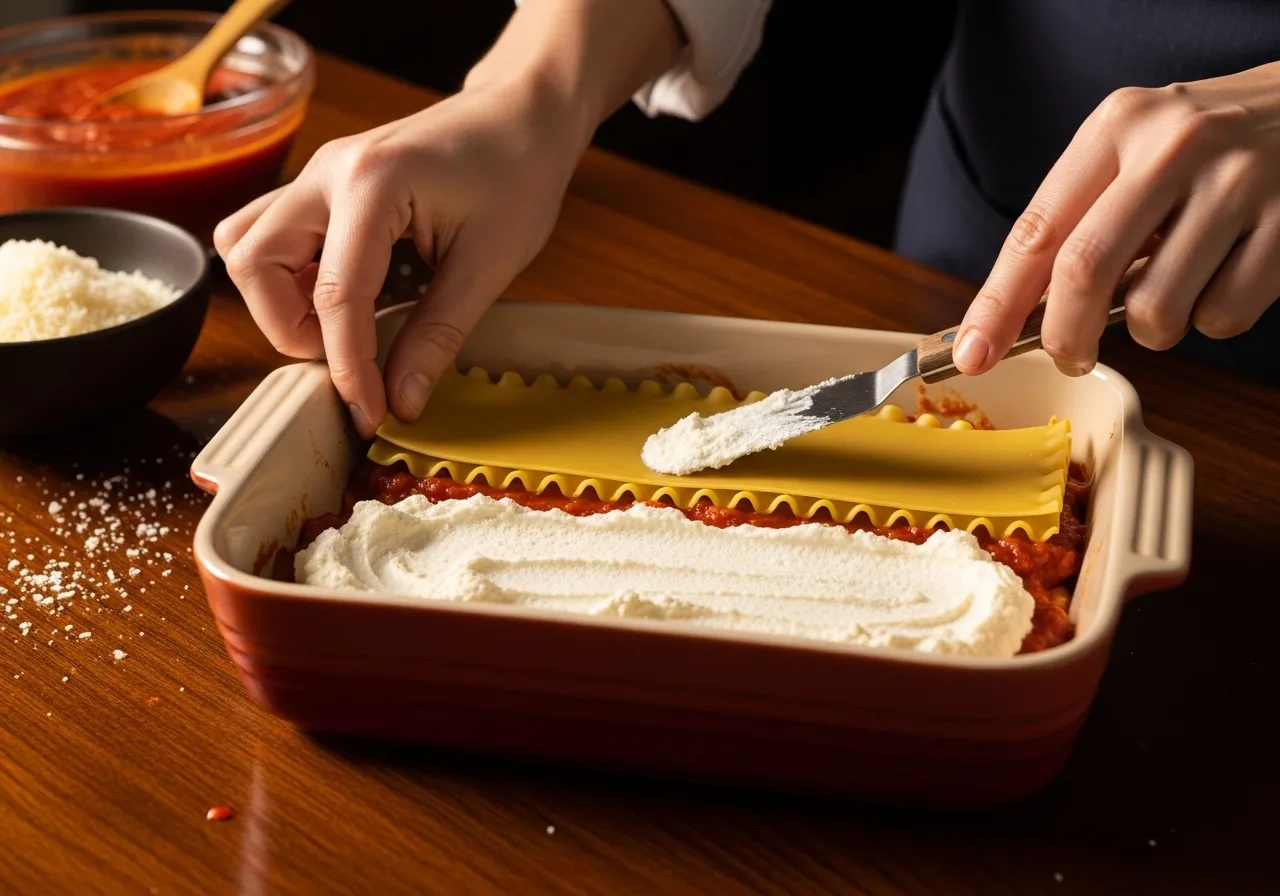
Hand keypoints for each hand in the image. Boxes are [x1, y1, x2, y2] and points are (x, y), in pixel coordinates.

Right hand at [214, 79, 586, 435]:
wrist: (522, 116)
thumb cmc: (518, 173)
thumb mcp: (490, 264)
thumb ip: (438, 335)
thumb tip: (402, 400)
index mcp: (373, 184)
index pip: (336, 294)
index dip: (347, 367)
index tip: (368, 414)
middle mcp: (328, 171)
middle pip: (254, 261)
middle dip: (289, 329)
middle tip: (348, 359)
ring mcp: (319, 173)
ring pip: (247, 243)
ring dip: (278, 300)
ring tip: (341, 328)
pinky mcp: (323, 185)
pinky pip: (272, 233)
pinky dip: (290, 277)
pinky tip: (345, 297)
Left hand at [953, 61, 1279, 375]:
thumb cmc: (1204, 145)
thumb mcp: (1132, 152)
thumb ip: (1080, 219)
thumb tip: (1016, 313)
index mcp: (1116, 127)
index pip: (1037, 232)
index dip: (997, 304)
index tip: (972, 354)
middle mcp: (1173, 147)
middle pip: (1085, 273)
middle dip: (1065, 337)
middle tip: (1070, 357)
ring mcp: (1238, 183)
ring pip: (1157, 308)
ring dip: (1153, 331)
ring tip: (1172, 292)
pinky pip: (1223, 315)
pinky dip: (1213, 320)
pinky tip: (1224, 277)